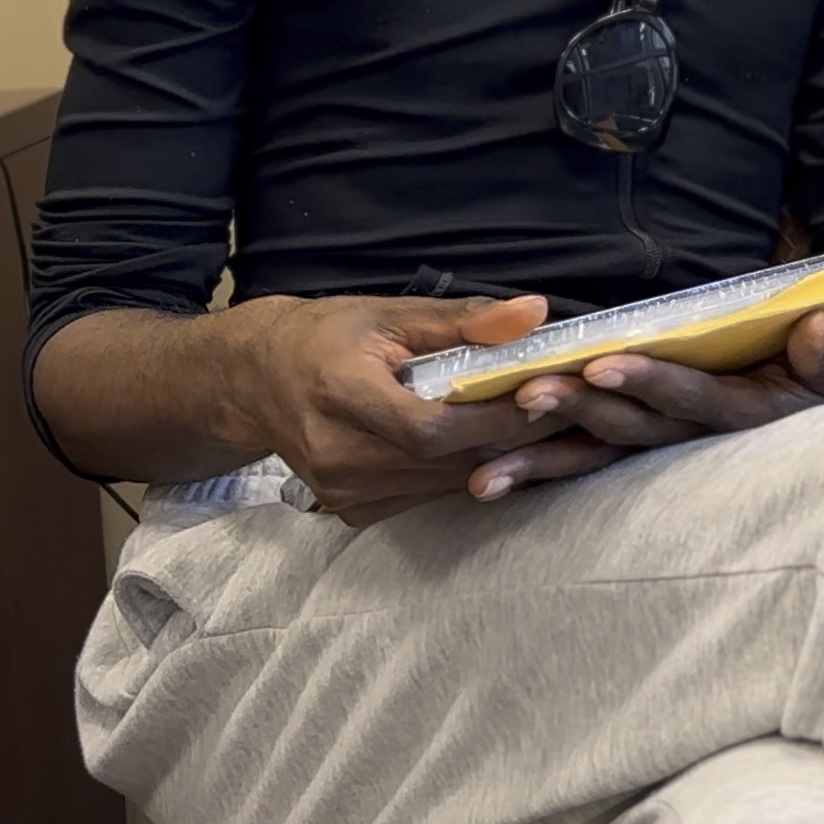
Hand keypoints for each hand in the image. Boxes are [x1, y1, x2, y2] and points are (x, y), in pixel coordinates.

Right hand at [228, 293, 605, 525]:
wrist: (255, 381)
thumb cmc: (327, 337)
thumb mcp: (389, 313)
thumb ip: (463, 320)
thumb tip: (535, 313)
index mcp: (341, 394)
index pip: (430, 428)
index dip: (493, 420)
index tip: (545, 396)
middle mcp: (336, 453)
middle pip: (444, 462)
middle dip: (512, 437)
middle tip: (567, 411)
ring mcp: (340, 491)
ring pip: (442, 485)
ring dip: (498, 459)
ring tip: (545, 427)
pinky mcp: (349, 510)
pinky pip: (425, 497)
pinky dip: (464, 473)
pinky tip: (494, 449)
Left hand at [469, 309, 823, 498]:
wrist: (819, 472)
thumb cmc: (821, 406)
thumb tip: (816, 324)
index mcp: (736, 412)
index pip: (687, 394)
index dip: (647, 380)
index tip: (603, 363)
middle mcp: (689, 440)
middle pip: (626, 428)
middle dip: (577, 411)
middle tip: (524, 395)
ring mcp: (659, 458)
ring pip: (594, 458)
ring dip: (540, 462)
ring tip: (482, 474)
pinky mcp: (634, 464)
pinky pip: (582, 471)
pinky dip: (538, 476)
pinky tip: (488, 486)